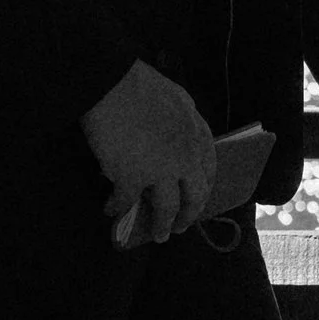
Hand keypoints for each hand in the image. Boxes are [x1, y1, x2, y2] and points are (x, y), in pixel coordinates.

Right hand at [79, 59, 216, 246]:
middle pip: (194, 195)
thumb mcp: (175, 99)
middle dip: (188, 214)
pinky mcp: (133, 178)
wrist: (110, 83)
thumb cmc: (138, 84)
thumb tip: (176, 139)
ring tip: (158, 235)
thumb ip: (181, 122)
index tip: (197, 196)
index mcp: (196, 132)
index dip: (203, 185)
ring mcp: (161, 170)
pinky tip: (111, 210)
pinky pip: (126, 201)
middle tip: (181, 226)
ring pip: (167, 208)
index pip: (208, 167)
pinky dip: (117, 207)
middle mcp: (185, 156)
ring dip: (161, 225)